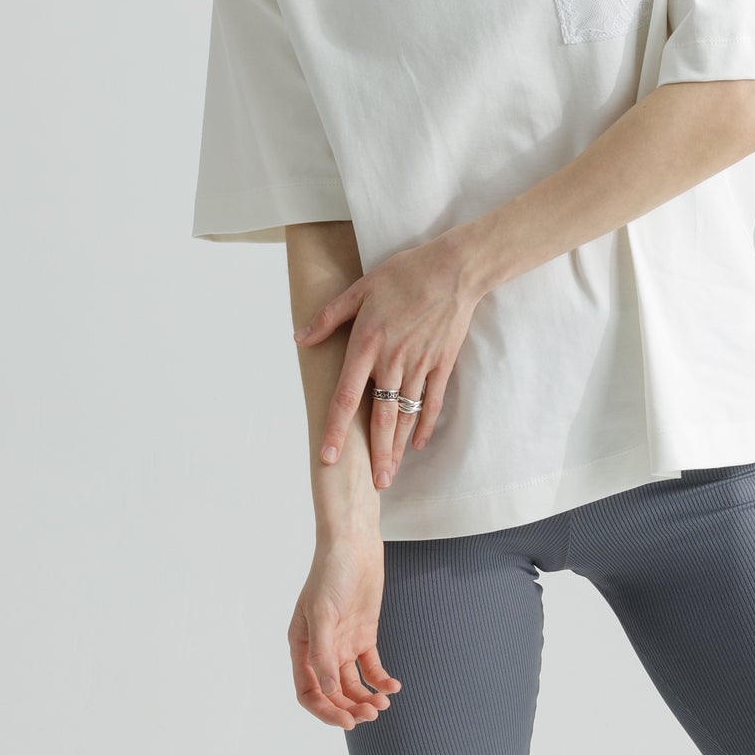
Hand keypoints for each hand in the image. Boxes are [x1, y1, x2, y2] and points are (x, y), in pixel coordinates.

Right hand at [288, 525, 399, 729]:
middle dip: (350, 709)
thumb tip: (328, 691)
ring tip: (384, 704)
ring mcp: (342, 644)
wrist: (355, 546)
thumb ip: (322, 653)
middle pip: (332, 694)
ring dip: (366, 699)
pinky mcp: (363, 637)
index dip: (325, 711)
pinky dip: (381, 681)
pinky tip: (393, 687)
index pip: (308, 691)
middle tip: (372, 714)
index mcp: (301, 647)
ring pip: (352, 685)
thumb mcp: (323, 614)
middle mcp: (320, 650)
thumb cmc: (331, 574)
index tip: (348, 722)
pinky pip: (371, 669)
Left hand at [293, 232, 481, 492]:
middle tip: (372, 485)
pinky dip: (424, 425)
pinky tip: (416, 445)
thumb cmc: (404, 274)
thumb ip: (329, 317)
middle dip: (375, 454)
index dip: (335, 429)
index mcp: (367, 345)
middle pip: (380, 418)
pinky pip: (431, 403)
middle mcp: (392, 362)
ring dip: (397, 448)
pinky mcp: (441, 365)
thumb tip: (300, 337)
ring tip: (390, 475)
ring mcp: (419, 366)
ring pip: (405, 416)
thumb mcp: (360, 289)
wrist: (454, 270)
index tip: (327, 456)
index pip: (346, 396)